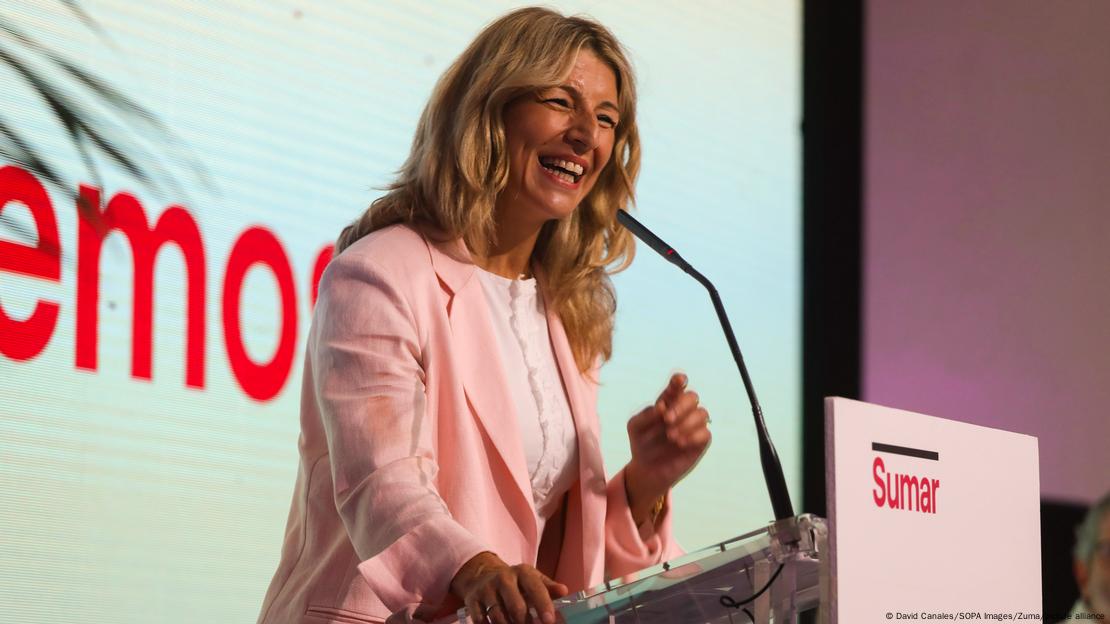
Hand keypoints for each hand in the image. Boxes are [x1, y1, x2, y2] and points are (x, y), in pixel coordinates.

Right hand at [450, 551, 567, 623]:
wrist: (482, 574)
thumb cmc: (515, 582)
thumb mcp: (532, 579)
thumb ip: (548, 587)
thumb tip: (564, 591)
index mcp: (522, 572)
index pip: (535, 588)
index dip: (543, 605)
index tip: (550, 621)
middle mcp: (503, 578)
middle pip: (516, 607)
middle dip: (525, 623)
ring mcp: (486, 589)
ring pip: (498, 616)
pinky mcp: (473, 600)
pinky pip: (481, 620)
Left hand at [625, 373, 711, 517]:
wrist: (648, 469)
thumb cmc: (641, 443)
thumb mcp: (635, 428)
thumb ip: (646, 415)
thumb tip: (662, 406)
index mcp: (667, 402)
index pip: (677, 386)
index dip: (680, 380)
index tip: (679, 380)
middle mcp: (683, 411)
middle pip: (692, 397)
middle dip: (681, 406)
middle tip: (667, 419)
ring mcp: (693, 425)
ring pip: (702, 413)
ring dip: (686, 423)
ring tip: (671, 437)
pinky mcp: (700, 441)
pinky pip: (706, 433)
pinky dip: (693, 436)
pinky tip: (680, 443)